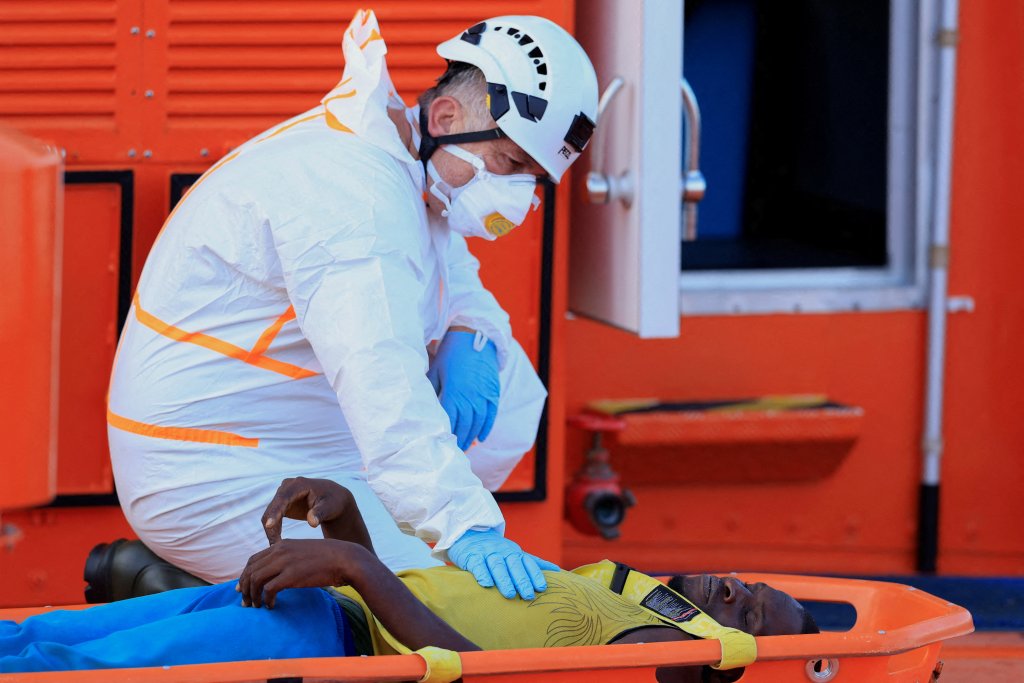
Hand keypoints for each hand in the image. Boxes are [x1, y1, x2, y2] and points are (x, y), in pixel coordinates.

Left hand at [237, 538, 366, 608]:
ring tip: (257, 606)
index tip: (243, 589)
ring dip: (253, 596)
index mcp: (282, 545)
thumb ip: (288, 559)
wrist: (346, 559)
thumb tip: (276, 574)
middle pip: (250, 570)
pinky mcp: (292, 575)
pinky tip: (271, 606)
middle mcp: (280, 551)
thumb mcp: (303, 552)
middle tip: (246, 603)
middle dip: (244, 588)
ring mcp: (285, 562)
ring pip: (255, 580)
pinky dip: (266, 600)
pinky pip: (269, 589)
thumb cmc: (328, 558)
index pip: (253, 560)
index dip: (244, 576)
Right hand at [261, 477, 353, 544]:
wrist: (333, 500)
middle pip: (272, 507)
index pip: (283, 498)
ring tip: (277, 547)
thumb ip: (320, 513)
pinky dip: (273, 529)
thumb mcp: (330, 507)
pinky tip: (278, 543)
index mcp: (299, 484)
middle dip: (271, 527)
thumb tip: (312, 522)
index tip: (269, 526)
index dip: (275, 512)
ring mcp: (283, 494)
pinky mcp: (281, 503)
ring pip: (270, 513)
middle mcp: (287, 486)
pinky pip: (272, 517)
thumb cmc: (333, 502)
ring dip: (271, 530)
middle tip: (275, 546)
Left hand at [427, 330, 499, 450]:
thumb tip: (425, 407)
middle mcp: (470, 396)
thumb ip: (432, 391)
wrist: (473, 336)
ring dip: (472, 437)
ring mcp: (484, 395)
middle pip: (465, 425)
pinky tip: (481, 437)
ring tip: (465, 447)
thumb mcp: (435, 371)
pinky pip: (491, 415)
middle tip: (454, 452)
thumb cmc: (449, 354)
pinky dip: (486, 428)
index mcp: (453, 392)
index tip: (441, 445)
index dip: (446, 434)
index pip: (450, 420)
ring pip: (478, 423)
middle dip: (459, 440)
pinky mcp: (493, 391)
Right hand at [447, 529, 559, 599]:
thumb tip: (558, 571)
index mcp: (515, 552)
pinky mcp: (472, 556)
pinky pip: (478, 564)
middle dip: (522, 580)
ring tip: (510, 594)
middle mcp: (503, 552)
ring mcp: (487, 553)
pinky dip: (482, 574)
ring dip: (504, 579)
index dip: (535, 574)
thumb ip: (534, 563)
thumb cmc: (497, 550)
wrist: (469, 533)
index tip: (542, 588)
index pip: (528, 563)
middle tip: (528, 595)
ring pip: (497, 565)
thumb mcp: (516, 553)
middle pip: (514, 565)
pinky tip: (486, 584)